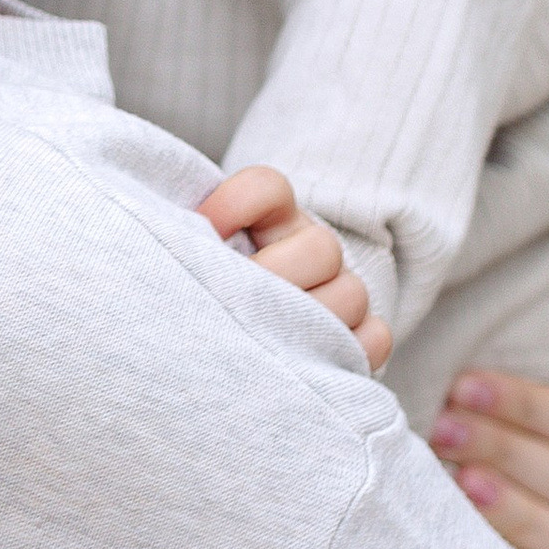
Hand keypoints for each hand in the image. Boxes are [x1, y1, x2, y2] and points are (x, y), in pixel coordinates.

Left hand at [197, 164, 392, 370]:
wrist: (238, 342)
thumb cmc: (208, 294)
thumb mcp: (193, 255)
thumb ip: (184, 241)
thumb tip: (173, 240)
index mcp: (271, 218)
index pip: (267, 188)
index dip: (236, 203)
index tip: (202, 229)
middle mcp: (311, 249)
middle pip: (320, 249)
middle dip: (271, 282)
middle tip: (231, 308)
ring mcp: (340, 291)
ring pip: (350, 294)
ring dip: (307, 323)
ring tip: (261, 342)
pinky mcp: (360, 335)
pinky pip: (375, 337)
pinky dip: (348, 349)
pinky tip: (307, 360)